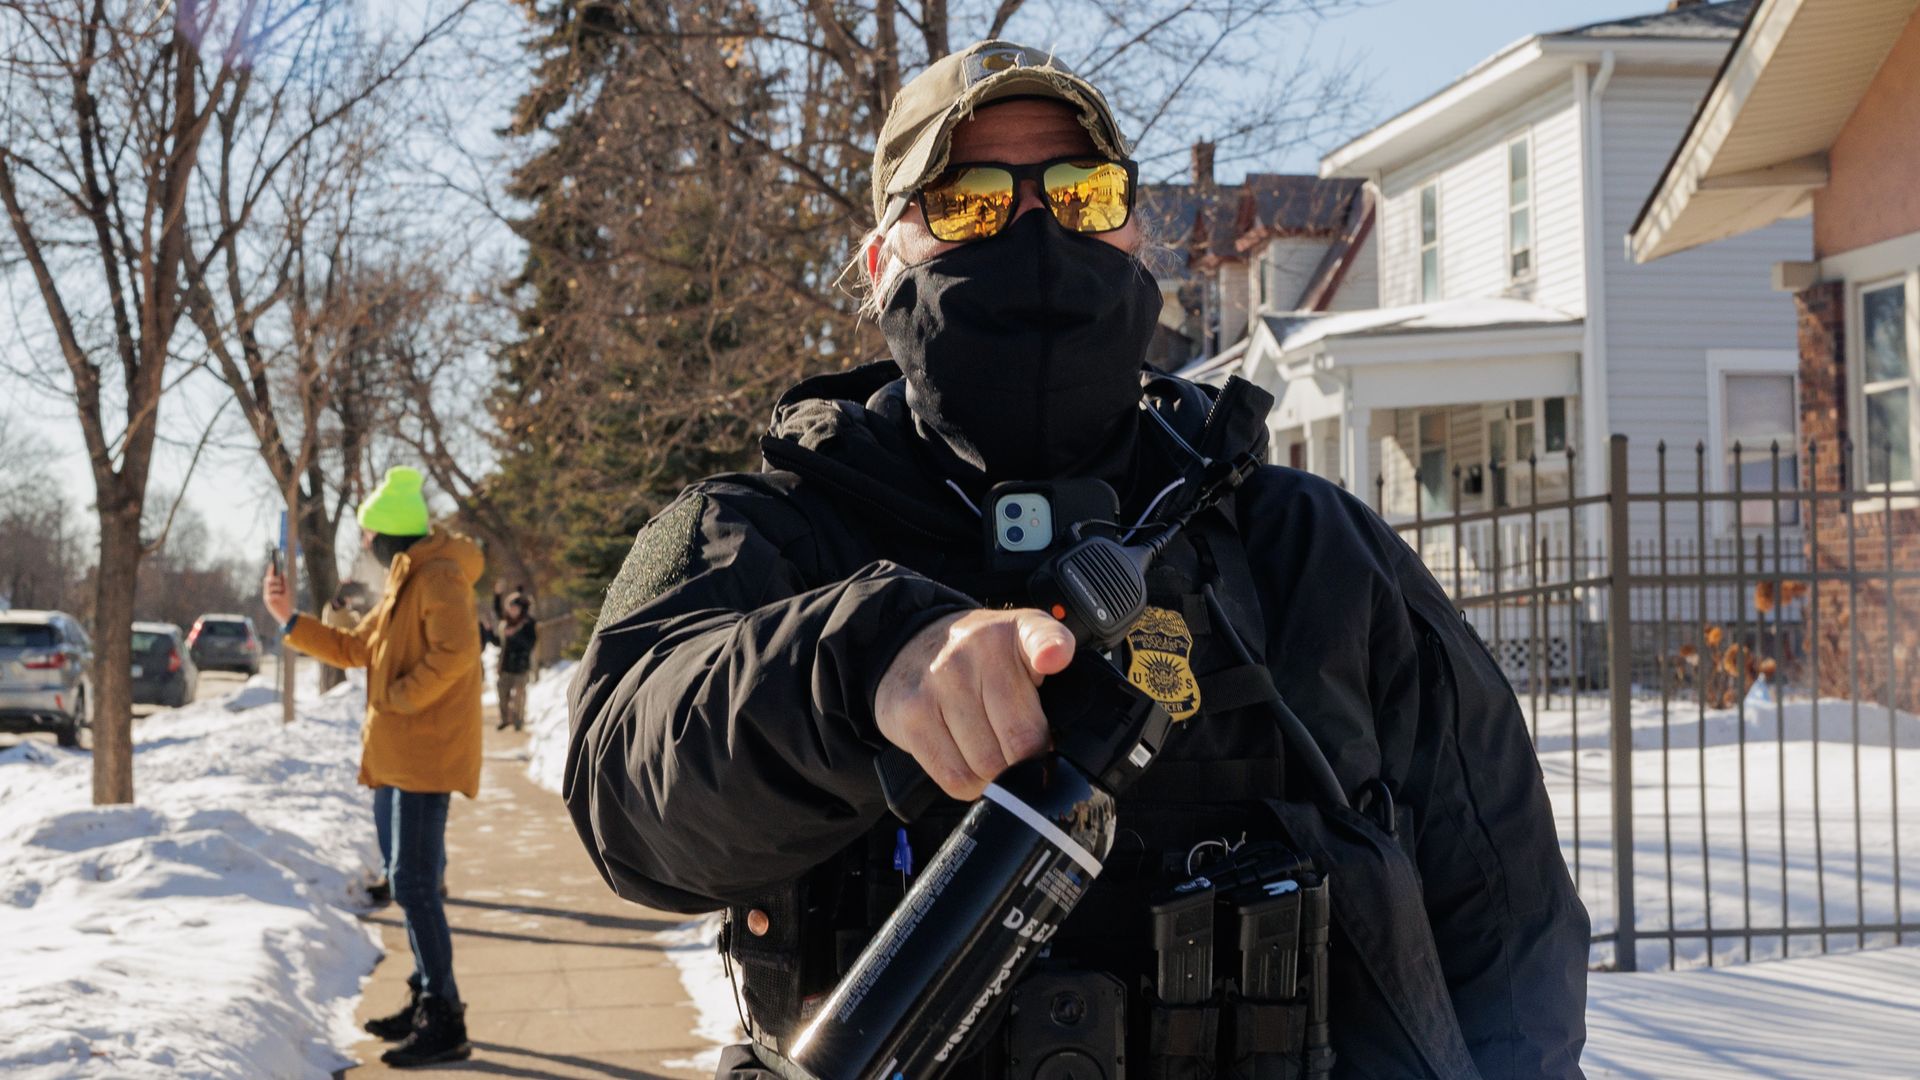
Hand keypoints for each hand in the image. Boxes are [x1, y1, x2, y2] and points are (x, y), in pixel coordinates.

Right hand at [262, 567, 293, 624]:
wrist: (287, 613)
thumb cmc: (286, 602)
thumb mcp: (286, 590)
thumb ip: (284, 582)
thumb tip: (282, 572)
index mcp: (272, 587)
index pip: (270, 577)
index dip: (270, 570)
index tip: (272, 563)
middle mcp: (268, 591)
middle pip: (268, 580)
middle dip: (274, 579)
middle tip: (280, 581)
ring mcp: (267, 595)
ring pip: (270, 586)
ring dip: (278, 588)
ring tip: (282, 593)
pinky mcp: (267, 601)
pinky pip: (271, 594)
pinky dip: (277, 595)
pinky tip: (280, 598)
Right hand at [874, 609, 1074, 800]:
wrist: (909, 644)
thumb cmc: (978, 656)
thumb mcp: (1023, 641)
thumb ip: (1054, 661)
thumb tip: (1058, 726)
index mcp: (1015, 632)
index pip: (1039, 636)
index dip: (1050, 649)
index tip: (1050, 660)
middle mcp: (974, 652)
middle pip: (1021, 739)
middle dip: (1027, 761)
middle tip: (1020, 752)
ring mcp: (938, 685)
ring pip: (987, 765)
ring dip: (996, 776)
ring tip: (992, 756)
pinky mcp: (911, 717)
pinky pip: (955, 777)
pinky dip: (969, 785)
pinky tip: (969, 765)